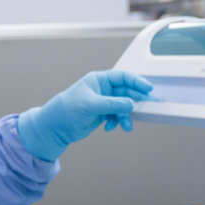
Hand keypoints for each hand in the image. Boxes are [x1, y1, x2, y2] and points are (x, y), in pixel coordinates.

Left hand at [17, 70, 153, 161]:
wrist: (56, 127)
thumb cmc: (67, 109)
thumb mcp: (91, 104)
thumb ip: (112, 104)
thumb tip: (130, 104)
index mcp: (99, 80)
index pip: (122, 77)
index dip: (136, 81)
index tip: (147, 88)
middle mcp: (103, 89)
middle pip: (126, 91)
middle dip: (135, 100)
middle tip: (148, 107)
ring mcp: (103, 102)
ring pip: (123, 106)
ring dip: (126, 116)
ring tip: (126, 126)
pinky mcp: (102, 114)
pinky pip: (116, 116)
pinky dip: (116, 122)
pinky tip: (109, 127)